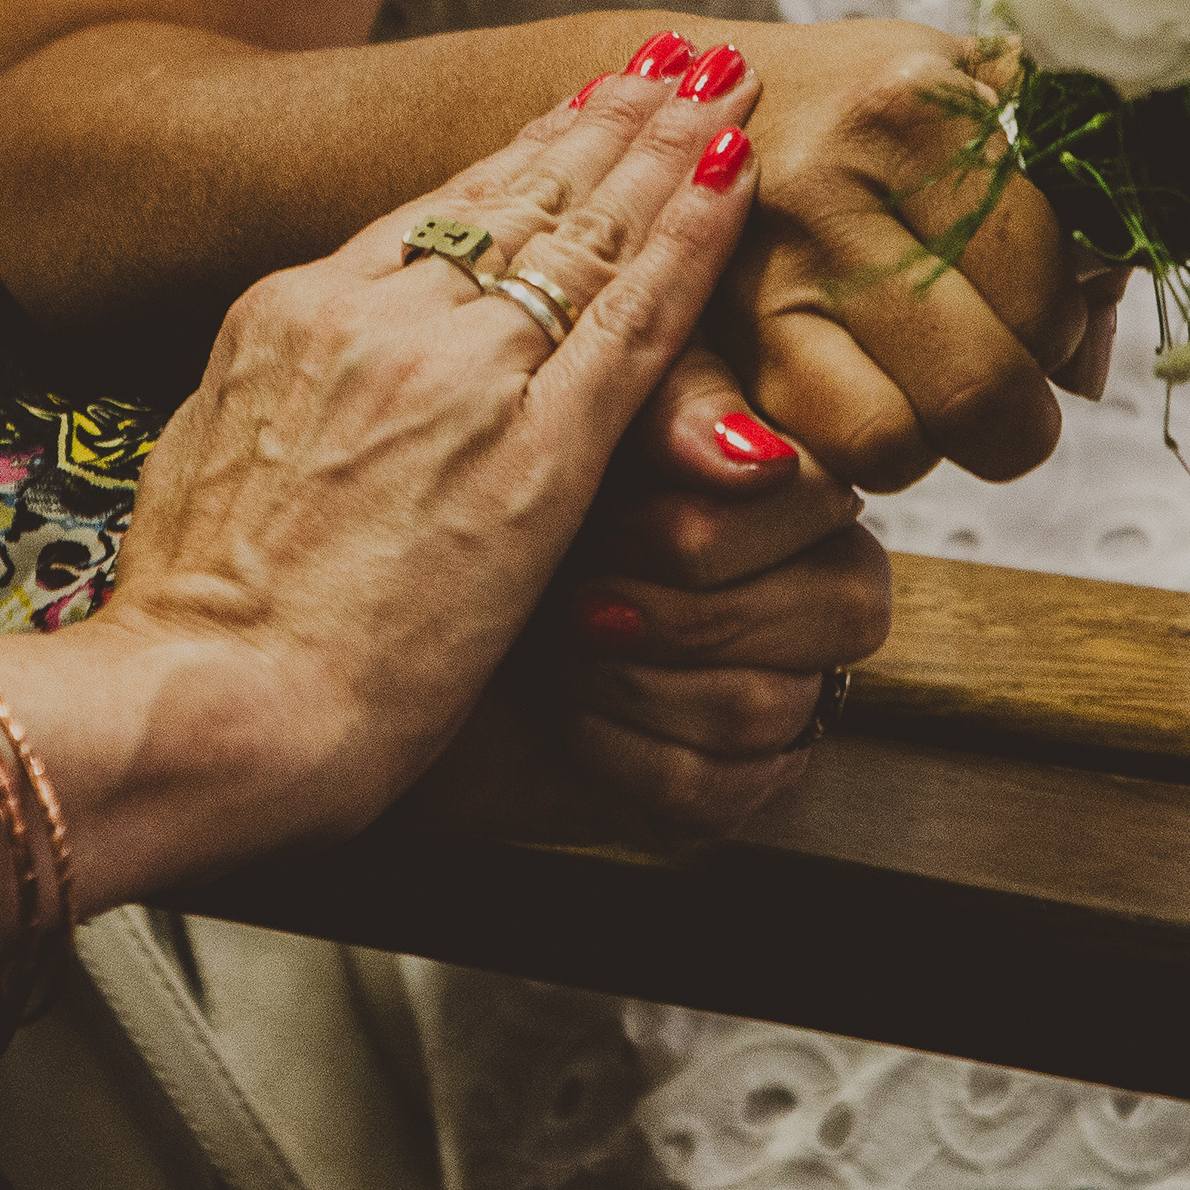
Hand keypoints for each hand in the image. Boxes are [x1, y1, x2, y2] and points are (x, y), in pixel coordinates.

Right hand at [94, 56, 768, 854]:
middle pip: (519, 195)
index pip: (433, 212)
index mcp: (291, 315)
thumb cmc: (195, 623)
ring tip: (722, 92)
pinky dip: (694, 240)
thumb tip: (294, 385)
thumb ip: (273, 401)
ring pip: (586, 232)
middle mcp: (376, 317)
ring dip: (666, 153)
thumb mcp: (203, 461)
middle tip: (677, 67)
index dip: (519, 155)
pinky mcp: (536, 451)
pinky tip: (739, 185)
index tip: (574, 110)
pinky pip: (636, 318)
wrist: (207, 702)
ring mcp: (459, 374)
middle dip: (608, 122)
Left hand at [413, 341, 888, 846]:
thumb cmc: (450, 519)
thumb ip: (657, 401)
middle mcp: (790, 580)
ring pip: (777, 702)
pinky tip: (561, 718)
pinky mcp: (721, 784)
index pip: (828, 492)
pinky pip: (726, 788)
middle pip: (843, 602)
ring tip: (551, 650)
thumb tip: (749, 452)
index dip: (721, 519)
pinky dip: (619, 752)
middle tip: (574, 597)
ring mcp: (768, 688)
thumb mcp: (548, 426)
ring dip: (632, 680)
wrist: (347, 660)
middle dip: (679, 606)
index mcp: (765, 474)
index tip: (611, 524)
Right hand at [710, 18, 1090, 492]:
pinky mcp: (690, 350)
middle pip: (973, 390)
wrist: (675, 101)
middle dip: (1010, 416)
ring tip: (911, 387)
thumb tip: (1085, 374)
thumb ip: (1062, 216)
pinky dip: (834, 456)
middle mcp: (820, 192)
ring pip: (884, 446)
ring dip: (918, 440)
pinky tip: (841, 401)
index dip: (1058, 327)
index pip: (1040, 292)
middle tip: (998, 384)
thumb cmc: (851, 106)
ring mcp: (745, 281)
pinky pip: (793, 461)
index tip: (1036, 310)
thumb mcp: (966, 100)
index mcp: (906, 111)